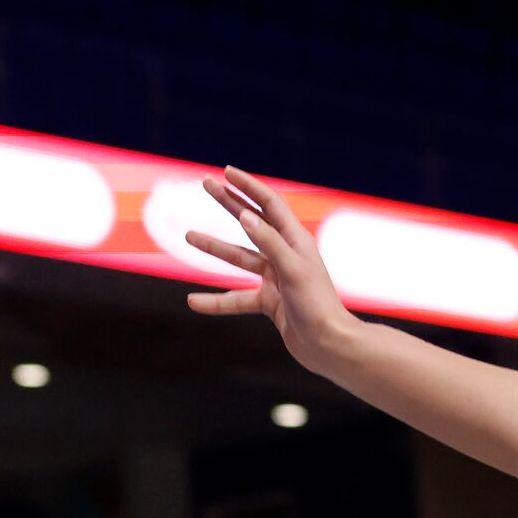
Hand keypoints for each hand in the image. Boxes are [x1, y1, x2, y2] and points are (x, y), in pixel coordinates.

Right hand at [183, 168, 361, 373]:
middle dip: (229, 203)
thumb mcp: (293, 270)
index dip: (249, 186)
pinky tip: (194, 302)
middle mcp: (287, 255)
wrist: (329, 346)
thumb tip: (246, 215)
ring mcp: (278, 278)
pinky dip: (217, 301)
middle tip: (205, 184)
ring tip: (189, 236)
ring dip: (215, 248)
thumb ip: (269, 243)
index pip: (270, 204)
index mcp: (297, 241)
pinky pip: (238, 298)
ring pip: (240, 258)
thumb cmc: (316, 305)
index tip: (225, 172)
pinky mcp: (271, 301)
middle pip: (253, 222)